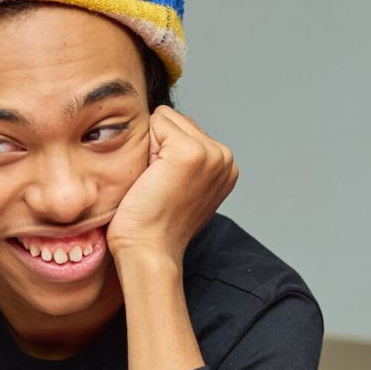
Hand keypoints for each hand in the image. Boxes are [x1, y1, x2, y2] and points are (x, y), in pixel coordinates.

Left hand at [105, 109, 237, 264]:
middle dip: (158, 145)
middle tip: (158, 185)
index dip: (164, 152)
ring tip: (155, 181)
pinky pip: (156, 121)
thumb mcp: (181, 187)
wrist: (148, 251)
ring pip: (166, 118)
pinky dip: (145, 146)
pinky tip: (151, 177)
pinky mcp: (190, 151)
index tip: (166, 186)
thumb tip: (163, 129)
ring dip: (151, 146)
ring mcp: (211, 153)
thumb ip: (184, 160)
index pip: (185, 129)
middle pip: (176, 120)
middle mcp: (225, 157)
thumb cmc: (153, 225)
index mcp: (225, 166)